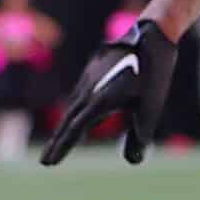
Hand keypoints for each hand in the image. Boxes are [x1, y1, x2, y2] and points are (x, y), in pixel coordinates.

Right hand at [42, 18, 176, 164]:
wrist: (151, 36)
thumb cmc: (154, 74)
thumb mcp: (151, 107)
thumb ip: (141, 134)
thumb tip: (134, 161)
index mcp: (101, 99)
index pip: (76, 129)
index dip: (62, 147)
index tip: (48, 163)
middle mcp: (89, 89)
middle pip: (69, 121)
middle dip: (58, 142)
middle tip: (46, 161)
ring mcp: (88, 78)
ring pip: (74, 107)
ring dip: (66, 127)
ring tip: (58, 145)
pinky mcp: (92, 72)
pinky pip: (81, 96)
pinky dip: (76, 111)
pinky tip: (77, 120)